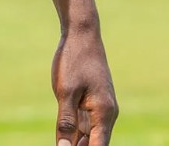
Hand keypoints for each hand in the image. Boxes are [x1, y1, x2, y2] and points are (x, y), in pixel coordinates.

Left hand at [52, 26, 116, 144]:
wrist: (82, 34)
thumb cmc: (74, 60)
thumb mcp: (65, 92)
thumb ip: (65, 122)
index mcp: (104, 113)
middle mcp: (106, 114)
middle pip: (94, 143)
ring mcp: (100, 108)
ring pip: (89, 135)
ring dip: (77, 143)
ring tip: (61, 144)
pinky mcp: (93, 102)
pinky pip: (85, 124)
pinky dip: (76, 132)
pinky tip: (64, 138)